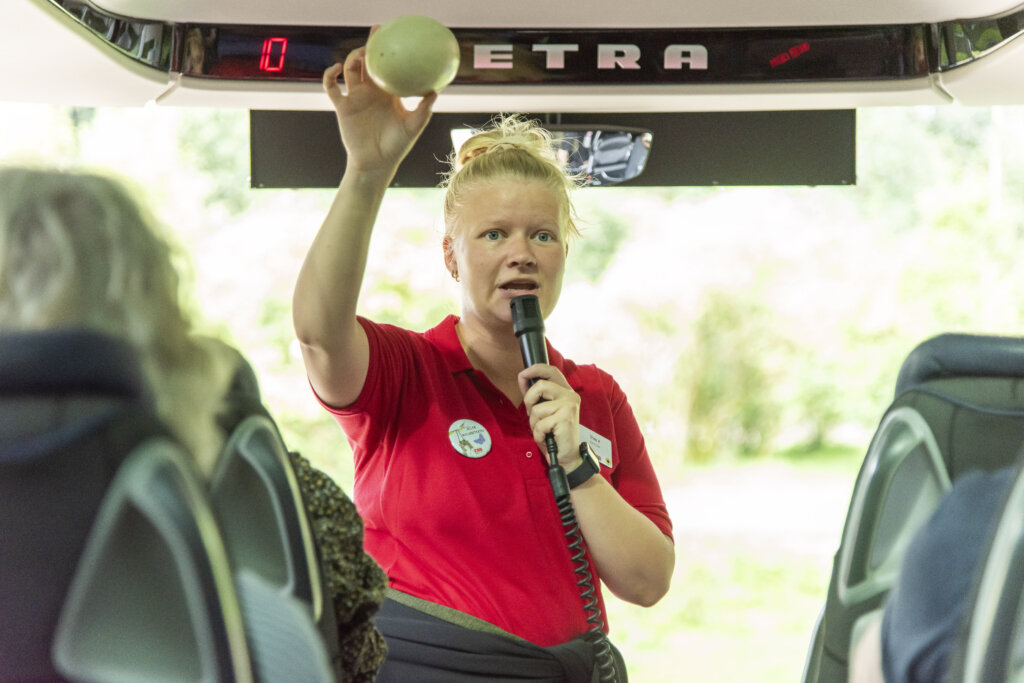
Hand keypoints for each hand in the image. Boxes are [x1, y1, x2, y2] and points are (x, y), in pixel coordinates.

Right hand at [322, 28, 437, 175]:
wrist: (376, 163)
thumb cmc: (397, 146)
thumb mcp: (414, 126)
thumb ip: (423, 109)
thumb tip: (435, 90)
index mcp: (387, 93)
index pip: (387, 66)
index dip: (387, 50)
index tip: (392, 34)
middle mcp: (370, 92)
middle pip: (367, 62)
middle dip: (369, 45)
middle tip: (376, 32)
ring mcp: (355, 98)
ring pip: (349, 70)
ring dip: (353, 58)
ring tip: (361, 55)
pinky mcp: (342, 107)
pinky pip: (331, 87)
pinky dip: (329, 75)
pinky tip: (337, 68)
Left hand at [518, 364, 580, 467]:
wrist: (567, 457)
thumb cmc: (555, 435)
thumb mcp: (545, 411)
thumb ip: (537, 396)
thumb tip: (523, 378)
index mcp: (565, 391)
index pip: (551, 370)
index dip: (535, 369)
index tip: (523, 374)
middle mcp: (570, 395)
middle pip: (540, 385)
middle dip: (529, 401)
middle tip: (533, 414)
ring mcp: (569, 406)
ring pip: (537, 408)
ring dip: (534, 423)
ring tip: (544, 430)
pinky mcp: (565, 418)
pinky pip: (539, 424)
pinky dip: (538, 434)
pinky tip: (547, 438)